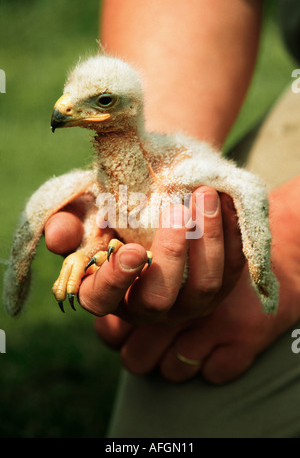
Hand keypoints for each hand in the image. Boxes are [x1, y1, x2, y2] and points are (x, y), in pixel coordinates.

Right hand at [45, 186, 244, 323]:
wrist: (154, 199)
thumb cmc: (114, 208)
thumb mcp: (85, 211)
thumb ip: (67, 223)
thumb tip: (59, 238)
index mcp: (107, 291)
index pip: (101, 300)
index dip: (114, 280)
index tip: (131, 250)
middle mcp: (148, 305)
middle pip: (160, 301)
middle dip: (170, 257)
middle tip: (175, 210)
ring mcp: (187, 300)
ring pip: (205, 286)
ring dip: (208, 240)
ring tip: (205, 195)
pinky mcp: (219, 286)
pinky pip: (234, 268)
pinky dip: (233, 235)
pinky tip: (226, 202)